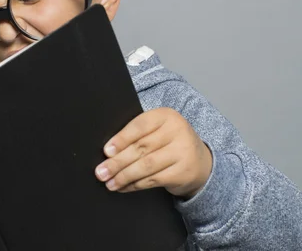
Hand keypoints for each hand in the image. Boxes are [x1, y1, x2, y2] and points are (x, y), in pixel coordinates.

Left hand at [95, 107, 211, 197]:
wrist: (200, 162)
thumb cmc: (169, 143)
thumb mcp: (157, 131)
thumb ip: (137, 135)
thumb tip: (108, 152)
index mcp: (166, 115)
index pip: (140, 125)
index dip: (121, 139)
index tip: (106, 151)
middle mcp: (177, 131)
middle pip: (141, 147)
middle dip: (117, 162)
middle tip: (101, 172)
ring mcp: (183, 152)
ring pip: (146, 166)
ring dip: (124, 176)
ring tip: (109, 182)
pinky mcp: (183, 172)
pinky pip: (153, 180)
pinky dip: (135, 185)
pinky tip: (124, 186)